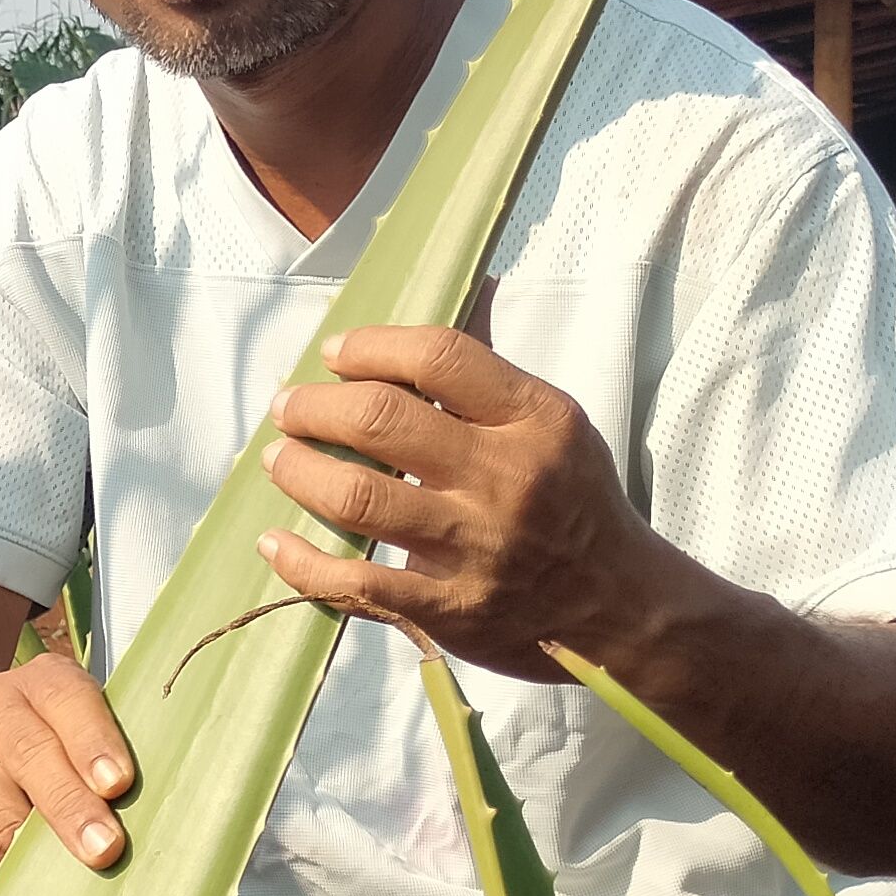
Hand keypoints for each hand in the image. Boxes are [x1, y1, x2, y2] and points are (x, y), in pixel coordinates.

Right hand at [0, 653, 139, 895]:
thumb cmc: (46, 761)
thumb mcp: (77, 740)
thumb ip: (105, 768)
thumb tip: (139, 830)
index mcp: (38, 681)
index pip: (65, 698)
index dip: (92, 741)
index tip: (117, 785)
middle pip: (28, 754)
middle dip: (69, 807)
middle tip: (104, 850)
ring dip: (33, 857)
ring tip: (60, 878)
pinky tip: (11, 887)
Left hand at [253, 324, 695, 683]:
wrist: (620, 607)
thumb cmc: (574, 502)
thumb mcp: (553, 425)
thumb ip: (489, 376)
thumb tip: (465, 287)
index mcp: (535, 420)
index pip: (438, 357)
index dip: (370, 347)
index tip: (334, 355)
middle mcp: (505, 478)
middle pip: (381, 421)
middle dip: (315, 407)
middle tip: (288, 407)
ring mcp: (475, 547)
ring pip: (358, 497)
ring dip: (300, 472)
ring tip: (279, 458)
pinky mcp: (450, 609)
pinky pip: (356, 583)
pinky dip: (302, 563)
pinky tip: (276, 543)